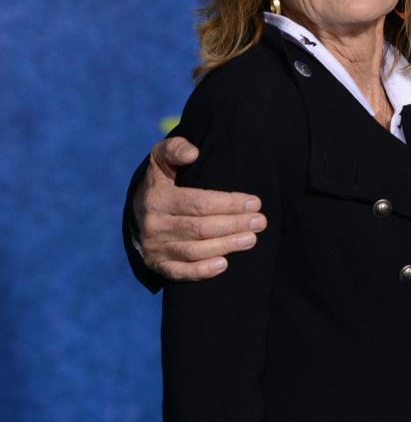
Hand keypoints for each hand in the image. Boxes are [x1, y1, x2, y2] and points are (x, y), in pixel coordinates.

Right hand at [133, 136, 265, 280]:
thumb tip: (193, 153)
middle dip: (234, 224)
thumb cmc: (162, 181)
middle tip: (260, 222)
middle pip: (200, 227)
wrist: (138, 212)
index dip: (228, 204)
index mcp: (157, 197)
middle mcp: (154, 224)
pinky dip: (202, 271)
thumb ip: (175, 149)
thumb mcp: (162, 159)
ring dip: (226, 246)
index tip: (255, 202)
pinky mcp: (157, 265)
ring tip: (252, 239)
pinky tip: (224, 264)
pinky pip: (180, 273)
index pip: (198, 203)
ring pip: (194, 250)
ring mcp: (155, 247)